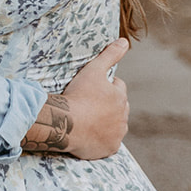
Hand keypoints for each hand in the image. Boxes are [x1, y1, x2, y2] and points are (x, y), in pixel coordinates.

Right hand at [22, 38, 129, 158]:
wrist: (66, 124)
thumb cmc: (79, 95)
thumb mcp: (93, 69)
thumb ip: (110, 54)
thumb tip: (124, 41)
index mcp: (121, 97)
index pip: (117, 88)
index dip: (104, 87)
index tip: (91, 89)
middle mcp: (123, 117)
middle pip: (118, 108)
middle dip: (108, 106)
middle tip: (88, 105)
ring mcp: (117, 134)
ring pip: (114, 126)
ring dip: (105, 123)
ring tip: (87, 120)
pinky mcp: (109, 149)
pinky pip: (108, 143)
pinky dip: (101, 139)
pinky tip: (89, 135)